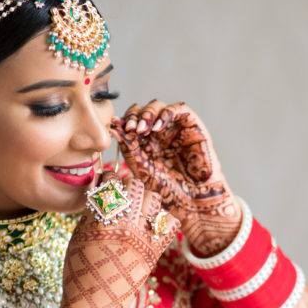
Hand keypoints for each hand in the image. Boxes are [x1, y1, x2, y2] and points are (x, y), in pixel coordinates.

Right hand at [58, 172, 178, 307]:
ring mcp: (144, 238)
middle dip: (128, 185)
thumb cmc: (80, 271)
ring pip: (155, 199)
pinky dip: (162, 219)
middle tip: (123, 194)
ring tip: (137, 207)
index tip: (107, 182)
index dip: (109, 179)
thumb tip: (101, 189)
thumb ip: (92, 211)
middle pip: (136, 186)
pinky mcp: (156, 251)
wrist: (95, 304)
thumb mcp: (78, 236)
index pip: (112, 182)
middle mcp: (127, 226)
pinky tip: (150, 224)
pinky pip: (170, 223)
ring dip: (146, 198)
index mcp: (102, 220)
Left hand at [112, 100, 240, 256]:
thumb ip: (129, 148)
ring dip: (148, 114)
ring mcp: (175, 128)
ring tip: (143, 129)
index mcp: (144, 142)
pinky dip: (166, 113)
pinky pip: (179, 109)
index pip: (131, 121)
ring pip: (158, 106)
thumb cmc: (168, 190)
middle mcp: (159, 133)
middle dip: (134, 116)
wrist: (194, 201)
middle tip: (131, 129)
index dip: (124, 121)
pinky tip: (158, 127)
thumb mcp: (142, 169)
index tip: (118, 127)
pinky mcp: (193, 125)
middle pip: (142, 110)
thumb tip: (113, 127)